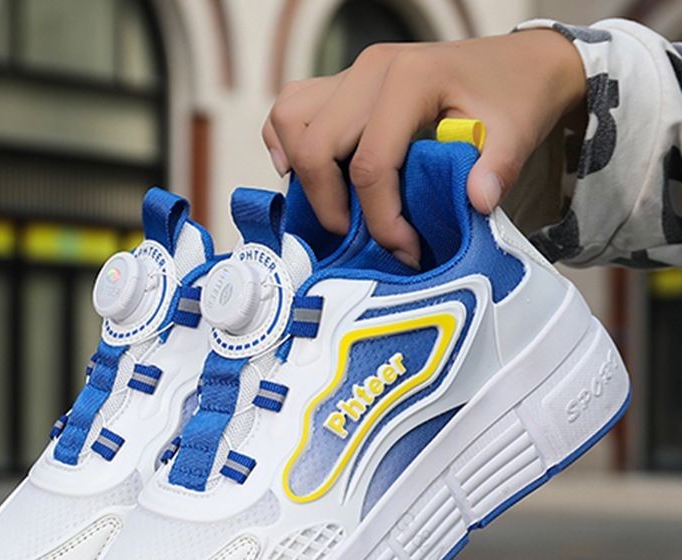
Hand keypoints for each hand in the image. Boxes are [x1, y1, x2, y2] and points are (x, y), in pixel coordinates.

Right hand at [263, 30, 586, 263]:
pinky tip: (305, 174)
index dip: (381, 220)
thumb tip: (475, 203)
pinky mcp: (342, 84)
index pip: (370, 164)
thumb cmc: (513, 96)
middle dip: (330, 207)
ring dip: (302, 175)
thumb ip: (498, 168)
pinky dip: (286, 143)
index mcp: (411, 79)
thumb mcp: (518, 132)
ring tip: (334, 209)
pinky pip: (291, 109)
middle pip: (315, 147)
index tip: (406, 250)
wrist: (515, 63)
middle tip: (360, 238)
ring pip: (290, 121)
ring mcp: (351, 74)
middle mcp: (370, 70)